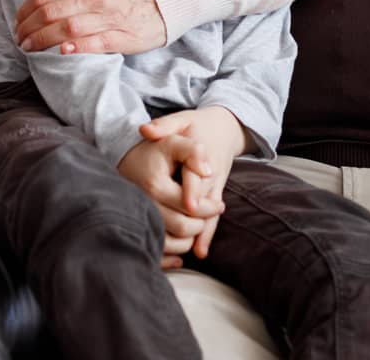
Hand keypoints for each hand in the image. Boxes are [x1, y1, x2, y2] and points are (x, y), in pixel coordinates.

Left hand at [14, 0, 165, 54]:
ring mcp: (110, 18)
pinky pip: (96, 43)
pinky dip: (77, 46)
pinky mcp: (123, 37)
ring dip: (43, 40)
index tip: (17, 21)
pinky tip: (62, 51)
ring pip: (68, 28)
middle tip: (19, 38)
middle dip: (28, 28)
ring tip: (29, 48)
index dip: (25, 10)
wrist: (167, 0)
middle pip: (51, 13)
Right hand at [118, 131, 216, 269]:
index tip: (219, 204)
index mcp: (155, 185)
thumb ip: (193, 151)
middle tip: (207, 215)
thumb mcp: (173, 142)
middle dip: (201, 225)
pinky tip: (182, 244)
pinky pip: (157, 253)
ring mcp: (137, 221)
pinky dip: (172, 255)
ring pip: (172, 245)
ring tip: (194, 224)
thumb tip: (208, 172)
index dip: (211, 208)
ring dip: (189, 239)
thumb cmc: (154, 153)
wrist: (123, 162)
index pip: (192, 208)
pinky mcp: (134, 232)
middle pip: (182, 229)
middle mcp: (143, 206)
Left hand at [142, 108, 246, 259]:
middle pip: (204, 197)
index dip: (193, 189)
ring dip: (203, 230)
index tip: (188, 205)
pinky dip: (207, 234)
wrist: (225, 128)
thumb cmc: (196, 124)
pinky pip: (212, 217)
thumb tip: (145, 130)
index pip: (197, 173)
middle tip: (187, 234)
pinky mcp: (215, 195)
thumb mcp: (181, 119)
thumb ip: (164, 125)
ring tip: (195, 250)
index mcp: (202, 151)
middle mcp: (210, 172)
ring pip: (211, 211)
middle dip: (198, 215)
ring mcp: (214, 185)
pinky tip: (200, 251)